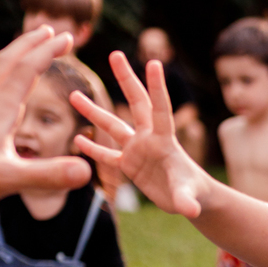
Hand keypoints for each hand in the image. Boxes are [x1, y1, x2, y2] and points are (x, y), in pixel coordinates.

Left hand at [0, 29, 90, 205]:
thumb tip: (85, 171)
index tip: (67, 37)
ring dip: (18, 53)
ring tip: (31, 47)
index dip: (48, 51)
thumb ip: (47, 174)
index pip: (28, 68)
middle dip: (32, 43)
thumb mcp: (8, 179)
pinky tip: (6, 86)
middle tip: (52, 30)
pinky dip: (5, 74)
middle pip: (10, 59)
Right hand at [71, 53, 206, 218]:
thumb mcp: (189, 198)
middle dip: (126, 79)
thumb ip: (186, 202)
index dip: (157, 87)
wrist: (190, 199)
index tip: (153, 62)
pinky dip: (92, 149)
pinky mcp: (128, 165)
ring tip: (73, 95)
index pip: (160, 109)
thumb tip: (190, 212)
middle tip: (115, 54)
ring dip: (93, 112)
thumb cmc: (194, 194)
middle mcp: (148, 139)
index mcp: (164, 140)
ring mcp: (136, 150)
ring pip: (112, 126)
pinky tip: (77, 139)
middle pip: (136, 103)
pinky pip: (106, 155)